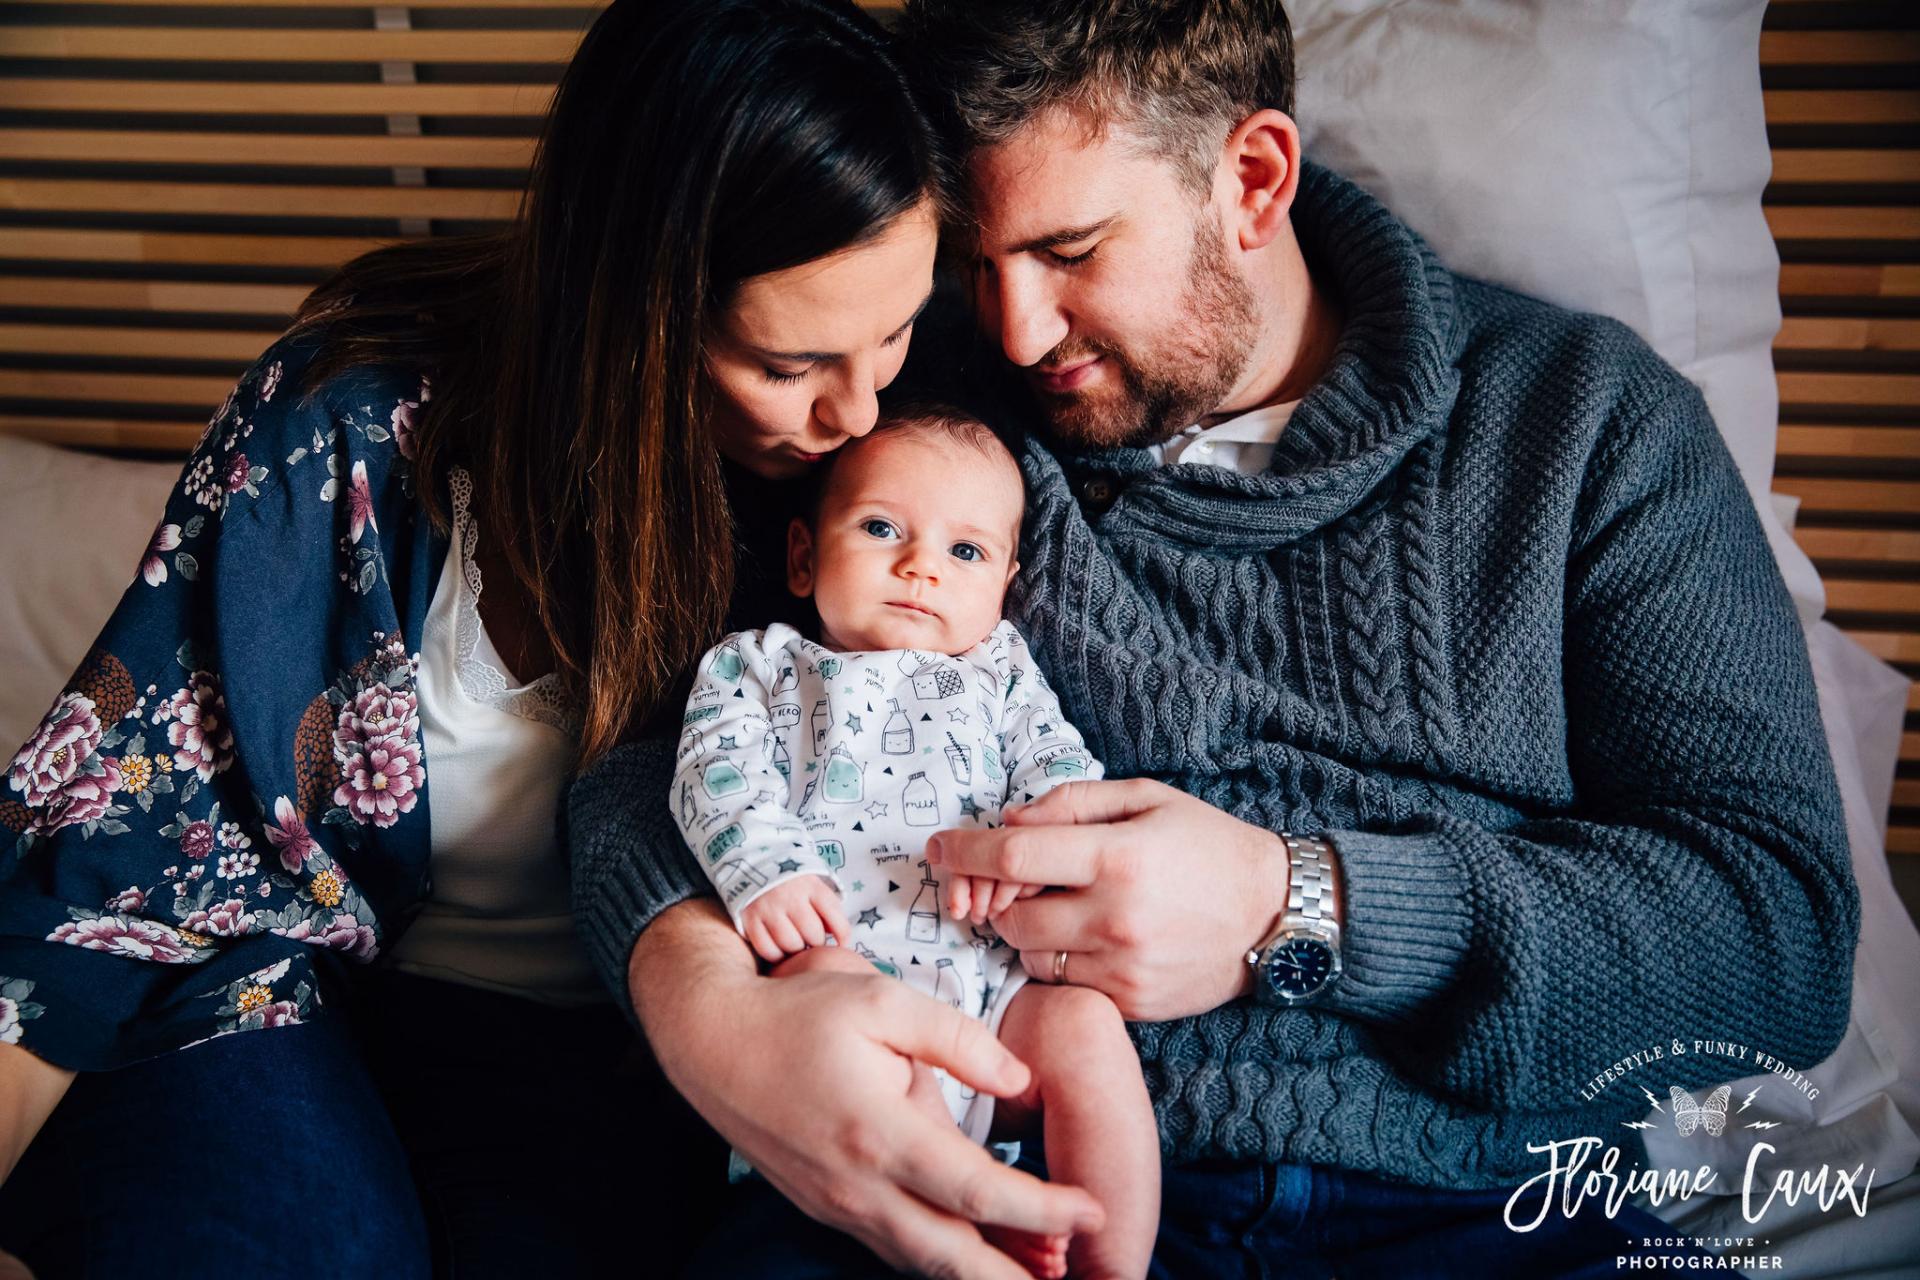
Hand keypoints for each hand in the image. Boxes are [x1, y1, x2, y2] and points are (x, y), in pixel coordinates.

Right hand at [631, 900, 1104, 1277]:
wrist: (710, 1041)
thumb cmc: (798, 1014)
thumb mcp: (882, 1002)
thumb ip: (958, 1040)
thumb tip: (1020, 1082)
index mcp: (881, 1134)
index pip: (979, 1193)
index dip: (1043, 1210)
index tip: (1093, 1211)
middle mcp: (859, 1186)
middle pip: (953, 1257)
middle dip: (1017, 1277)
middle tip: (1076, 1274)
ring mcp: (839, 1205)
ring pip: (922, 1262)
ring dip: (980, 1274)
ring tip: (1040, 1274)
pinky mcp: (826, 1206)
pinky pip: (893, 1246)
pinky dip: (940, 1259)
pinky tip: (974, 1253)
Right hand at [738, 874, 850, 962]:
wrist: (754, 866)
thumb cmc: (792, 884)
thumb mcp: (814, 886)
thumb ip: (828, 909)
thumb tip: (839, 940)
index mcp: (811, 886)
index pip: (834, 915)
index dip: (843, 935)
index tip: (841, 944)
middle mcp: (790, 896)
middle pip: (813, 935)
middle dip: (815, 942)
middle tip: (810, 940)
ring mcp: (769, 908)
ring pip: (791, 945)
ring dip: (796, 950)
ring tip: (795, 943)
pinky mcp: (750, 919)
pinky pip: (767, 950)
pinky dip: (776, 955)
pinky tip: (778, 947)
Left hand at [927, 778, 1284, 1020]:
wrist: (1274, 913)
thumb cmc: (1206, 844)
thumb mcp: (1145, 798)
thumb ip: (1070, 804)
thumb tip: (1007, 823)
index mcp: (1117, 857)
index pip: (1012, 856)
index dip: (964, 851)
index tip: (938, 847)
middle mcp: (1115, 918)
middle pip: (1008, 916)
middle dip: (998, 897)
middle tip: (1017, 880)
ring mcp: (1122, 968)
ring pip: (1030, 954)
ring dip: (1027, 930)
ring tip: (1065, 905)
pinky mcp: (1131, 1003)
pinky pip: (1063, 983)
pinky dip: (1059, 959)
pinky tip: (1088, 937)